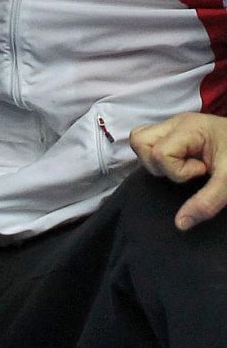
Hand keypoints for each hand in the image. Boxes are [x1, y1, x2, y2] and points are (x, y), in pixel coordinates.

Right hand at [132, 113, 226, 230]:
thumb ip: (207, 201)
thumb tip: (180, 224)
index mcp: (189, 128)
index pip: (160, 152)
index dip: (177, 170)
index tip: (203, 171)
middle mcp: (175, 123)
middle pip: (140, 141)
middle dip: (160, 165)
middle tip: (188, 169)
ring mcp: (172, 126)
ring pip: (139, 141)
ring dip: (156, 161)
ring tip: (182, 166)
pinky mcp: (173, 133)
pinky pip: (148, 143)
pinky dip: (158, 157)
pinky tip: (179, 163)